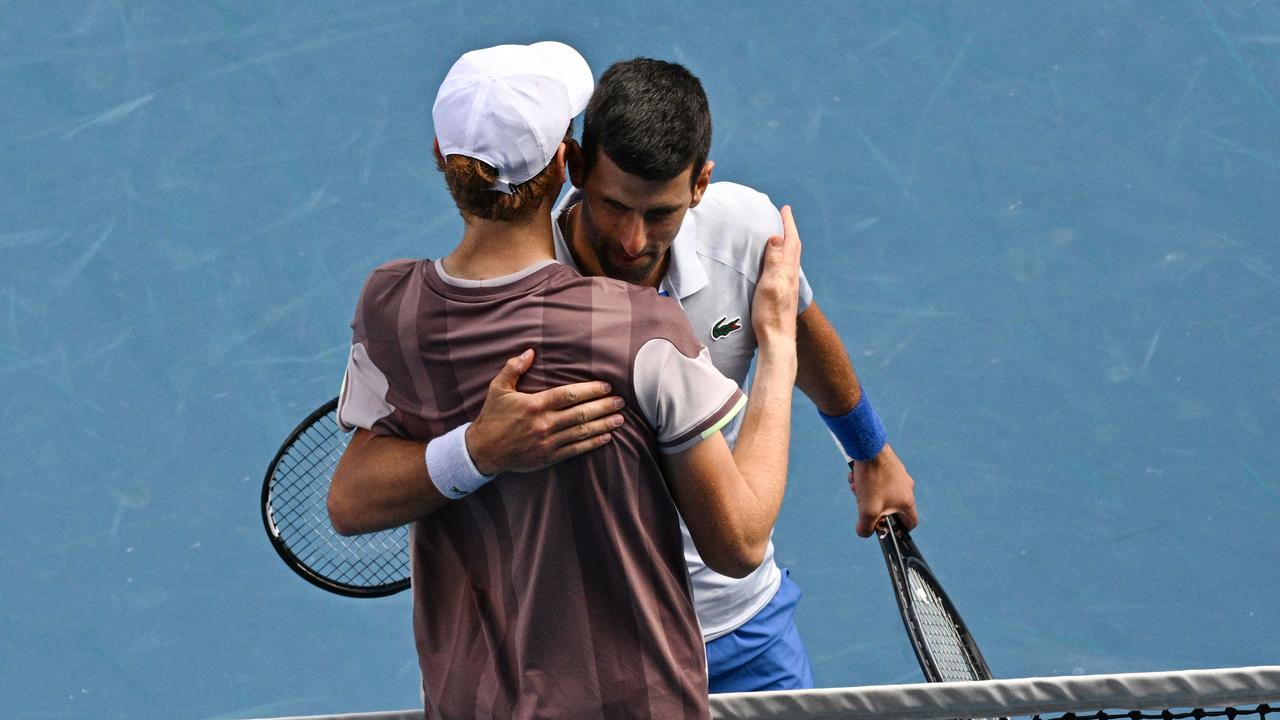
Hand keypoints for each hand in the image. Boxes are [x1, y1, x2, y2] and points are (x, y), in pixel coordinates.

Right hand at [465, 349, 623, 474]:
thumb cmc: (492, 417)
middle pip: (581, 413)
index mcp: (535, 404)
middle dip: (604, 406)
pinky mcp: (548, 457)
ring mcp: (548, 442)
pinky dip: (592, 443)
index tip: (606, 386)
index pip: (569, 394)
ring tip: (620, 419)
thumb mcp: (498, 388)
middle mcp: (544, 423)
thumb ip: (513, 368)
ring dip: (603, 425)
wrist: (482, 450)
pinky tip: (606, 437)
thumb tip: (530, 351)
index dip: (591, 390)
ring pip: (582, 432)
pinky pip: (575, 450)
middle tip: (621, 402)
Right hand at [751, 205, 802, 346]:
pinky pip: (786, 269)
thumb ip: (774, 261)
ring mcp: (789, 287)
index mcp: (788, 271)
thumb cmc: (771, 315)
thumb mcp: (770, 285)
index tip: (784, 208)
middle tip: (784, 217)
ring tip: (780, 236)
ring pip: (791, 259)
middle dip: (789, 231)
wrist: (778, 342)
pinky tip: (778, 265)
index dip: (788, 224)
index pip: (790, 242)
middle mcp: (791, 277)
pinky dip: (783, 258)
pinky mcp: (784, 296)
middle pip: (794, 248)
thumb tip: (777, 237)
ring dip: (787, 244)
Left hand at [848, 443, 918, 537]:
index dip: (902, 529)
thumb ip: (866, 527)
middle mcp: (907, 487)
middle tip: (863, 504)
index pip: (911, 522)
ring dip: (867, 492)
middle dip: (874, 508)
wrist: (869, 447)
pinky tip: (856, 475)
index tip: (889, 529)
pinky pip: (879, 479)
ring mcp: (900, 475)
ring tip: (856, 486)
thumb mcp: (867, 510)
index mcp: (907, 501)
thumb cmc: (872, 480)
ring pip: (882, 491)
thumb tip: (864, 532)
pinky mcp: (891, 465)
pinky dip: (867, 480)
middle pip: (892, 507)